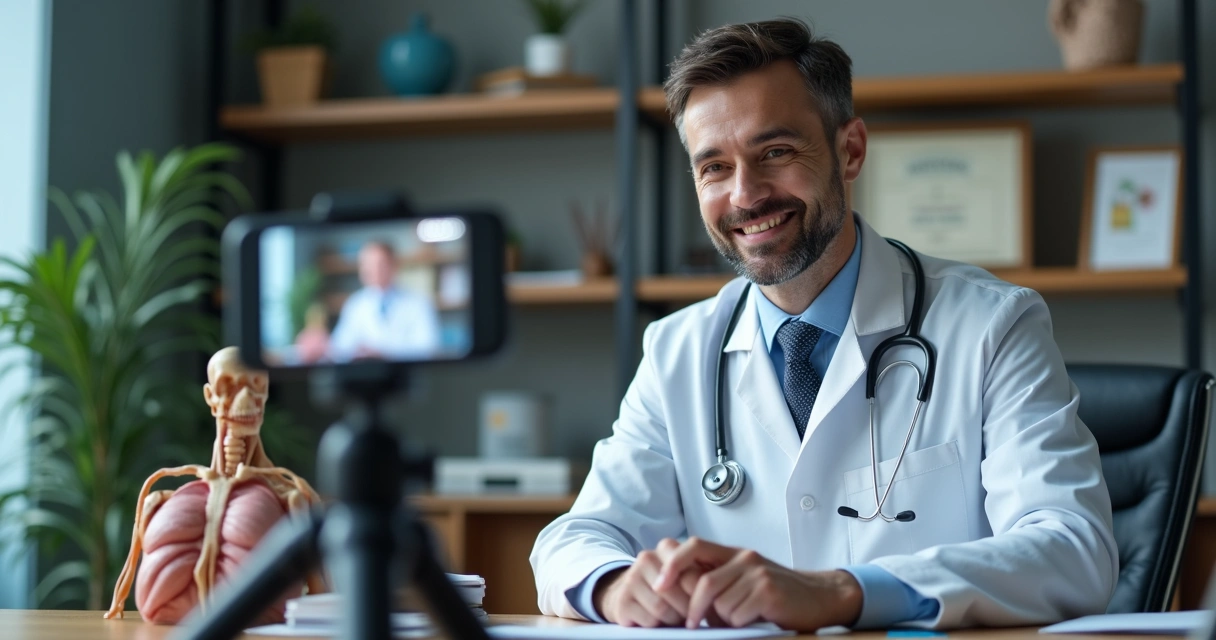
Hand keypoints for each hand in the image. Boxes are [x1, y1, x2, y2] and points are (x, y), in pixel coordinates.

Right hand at [593, 539, 707, 626]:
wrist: (631, 594)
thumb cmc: (668, 587)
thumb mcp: (685, 575)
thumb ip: (699, 577)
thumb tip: (714, 594)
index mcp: (667, 547)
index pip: (693, 576)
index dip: (701, 597)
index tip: (703, 605)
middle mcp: (646, 558)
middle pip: (678, 593)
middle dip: (687, 609)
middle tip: (688, 614)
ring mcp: (631, 577)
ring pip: (662, 608)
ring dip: (672, 619)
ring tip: (673, 617)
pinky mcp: (622, 599)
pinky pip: (648, 620)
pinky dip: (657, 626)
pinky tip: (656, 621)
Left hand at [653, 537, 862, 630]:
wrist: (818, 597)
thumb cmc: (777, 593)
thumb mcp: (744, 579)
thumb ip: (718, 580)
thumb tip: (678, 596)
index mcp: (734, 553)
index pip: (694, 547)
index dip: (673, 563)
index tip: (658, 584)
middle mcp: (745, 558)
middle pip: (704, 583)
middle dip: (694, 608)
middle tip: (692, 623)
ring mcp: (757, 573)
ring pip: (721, 604)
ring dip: (725, 619)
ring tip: (741, 618)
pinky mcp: (768, 592)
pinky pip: (738, 614)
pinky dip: (740, 624)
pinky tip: (755, 620)